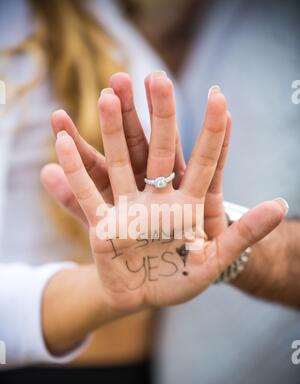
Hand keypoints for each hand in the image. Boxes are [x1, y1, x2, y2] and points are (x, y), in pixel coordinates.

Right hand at [42, 72, 286, 314]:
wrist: (147, 294)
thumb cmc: (184, 277)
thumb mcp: (217, 258)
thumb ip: (245, 233)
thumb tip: (281, 205)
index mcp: (188, 205)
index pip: (203, 161)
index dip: (212, 133)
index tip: (219, 97)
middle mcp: (157, 198)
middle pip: (157, 150)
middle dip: (157, 115)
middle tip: (154, 75)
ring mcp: (128, 208)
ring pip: (119, 162)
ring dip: (112, 130)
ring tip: (105, 94)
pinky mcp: (104, 225)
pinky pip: (85, 196)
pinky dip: (74, 172)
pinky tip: (62, 141)